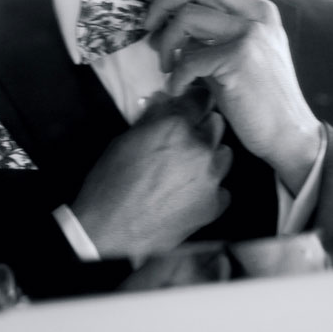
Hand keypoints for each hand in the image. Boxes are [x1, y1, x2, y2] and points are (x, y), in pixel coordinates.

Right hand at [71, 85, 231, 261]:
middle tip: (181, 144)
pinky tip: (187, 195)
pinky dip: (208, 189)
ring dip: (208, 158)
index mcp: (175, 127)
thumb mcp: (125, 141)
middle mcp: (200, 148)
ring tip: (184, 172)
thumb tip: (165, 102)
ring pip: (222, 155)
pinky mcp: (215, 203)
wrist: (110, 232)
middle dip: (201, 130)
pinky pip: (221, 187)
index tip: (192, 107)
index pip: (200, 99)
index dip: (195, 102)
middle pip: (216, 125)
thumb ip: (152, 118)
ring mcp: (211, 177)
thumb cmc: (110, 186)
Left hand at [142, 0, 323, 190]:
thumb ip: (214, 30)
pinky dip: (176, 77)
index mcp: (260, 9)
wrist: (289, 132)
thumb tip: (169, 17)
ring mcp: (251, 35)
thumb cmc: (259, 97)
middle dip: (162, 3)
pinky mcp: (240, 59)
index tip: (152, 2)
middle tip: (148, 27)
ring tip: (168, 66)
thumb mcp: (242, 52)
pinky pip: (188, 59)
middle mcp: (258, 15)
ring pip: (187, 17)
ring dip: (166, 43)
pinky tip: (179, 89)